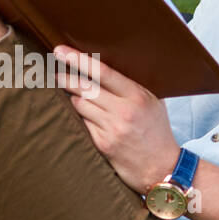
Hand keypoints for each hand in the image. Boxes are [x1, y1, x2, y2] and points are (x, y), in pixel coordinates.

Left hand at [53, 44, 180, 194]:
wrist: (162, 168)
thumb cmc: (157, 130)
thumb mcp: (154, 102)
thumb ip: (135, 84)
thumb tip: (109, 64)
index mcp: (137, 96)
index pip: (102, 72)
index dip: (78, 59)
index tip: (62, 51)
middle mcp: (124, 111)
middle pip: (85, 87)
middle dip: (66, 77)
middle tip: (56, 72)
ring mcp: (112, 129)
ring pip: (80, 105)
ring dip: (74, 99)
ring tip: (75, 95)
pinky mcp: (103, 144)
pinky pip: (83, 123)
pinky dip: (81, 117)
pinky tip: (84, 116)